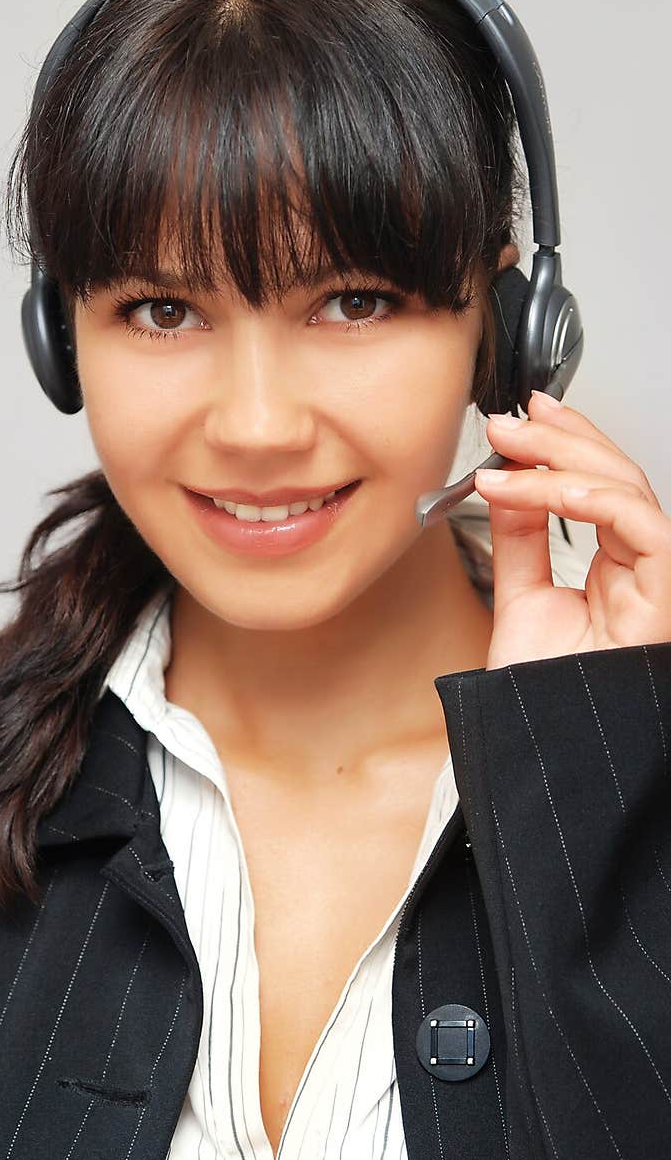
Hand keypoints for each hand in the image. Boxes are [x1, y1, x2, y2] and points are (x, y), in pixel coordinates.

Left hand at [473, 389, 670, 669]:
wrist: (537, 745)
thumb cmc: (538, 692)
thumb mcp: (521, 596)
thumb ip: (521, 539)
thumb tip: (506, 482)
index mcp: (621, 569)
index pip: (605, 486)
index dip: (570, 440)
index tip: (522, 414)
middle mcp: (646, 569)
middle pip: (619, 476)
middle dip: (560, 437)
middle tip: (506, 421)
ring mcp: (660, 580)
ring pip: (627, 489)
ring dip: (559, 460)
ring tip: (504, 451)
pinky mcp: (664, 595)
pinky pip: (637, 523)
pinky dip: (582, 496)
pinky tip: (532, 489)